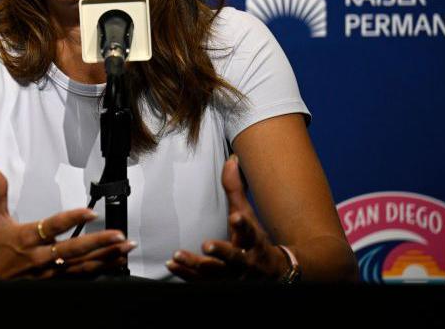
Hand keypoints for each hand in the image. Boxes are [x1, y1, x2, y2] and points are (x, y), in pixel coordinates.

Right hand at [0, 167, 136, 279]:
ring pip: (81, 265)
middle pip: (73, 249)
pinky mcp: (53, 280)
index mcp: (27, 238)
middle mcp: (40, 256)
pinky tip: (113, 263)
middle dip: (98, 242)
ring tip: (123, 248)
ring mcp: (48, 271)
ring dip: (104, 257)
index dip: (72, 219)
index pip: (52, 227)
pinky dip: (99, 269)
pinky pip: (79, 275)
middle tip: (117, 235)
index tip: (90, 212)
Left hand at [165, 155, 289, 282]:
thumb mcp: (248, 216)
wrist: (271, 275)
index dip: (243, 225)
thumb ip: (236, 191)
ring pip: (215, 272)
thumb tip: (231, 160)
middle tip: (207, 244)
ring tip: (178, 254)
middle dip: (221, 251)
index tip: (236, 217)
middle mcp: (245, 261)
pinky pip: (201, 282)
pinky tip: (172, 264)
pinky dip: (185, 273)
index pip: (250, 231)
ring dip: (195, 264)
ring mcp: (233, 276)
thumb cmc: (254, 242)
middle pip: (234, 257)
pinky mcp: (220, 284)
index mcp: (253, 241)